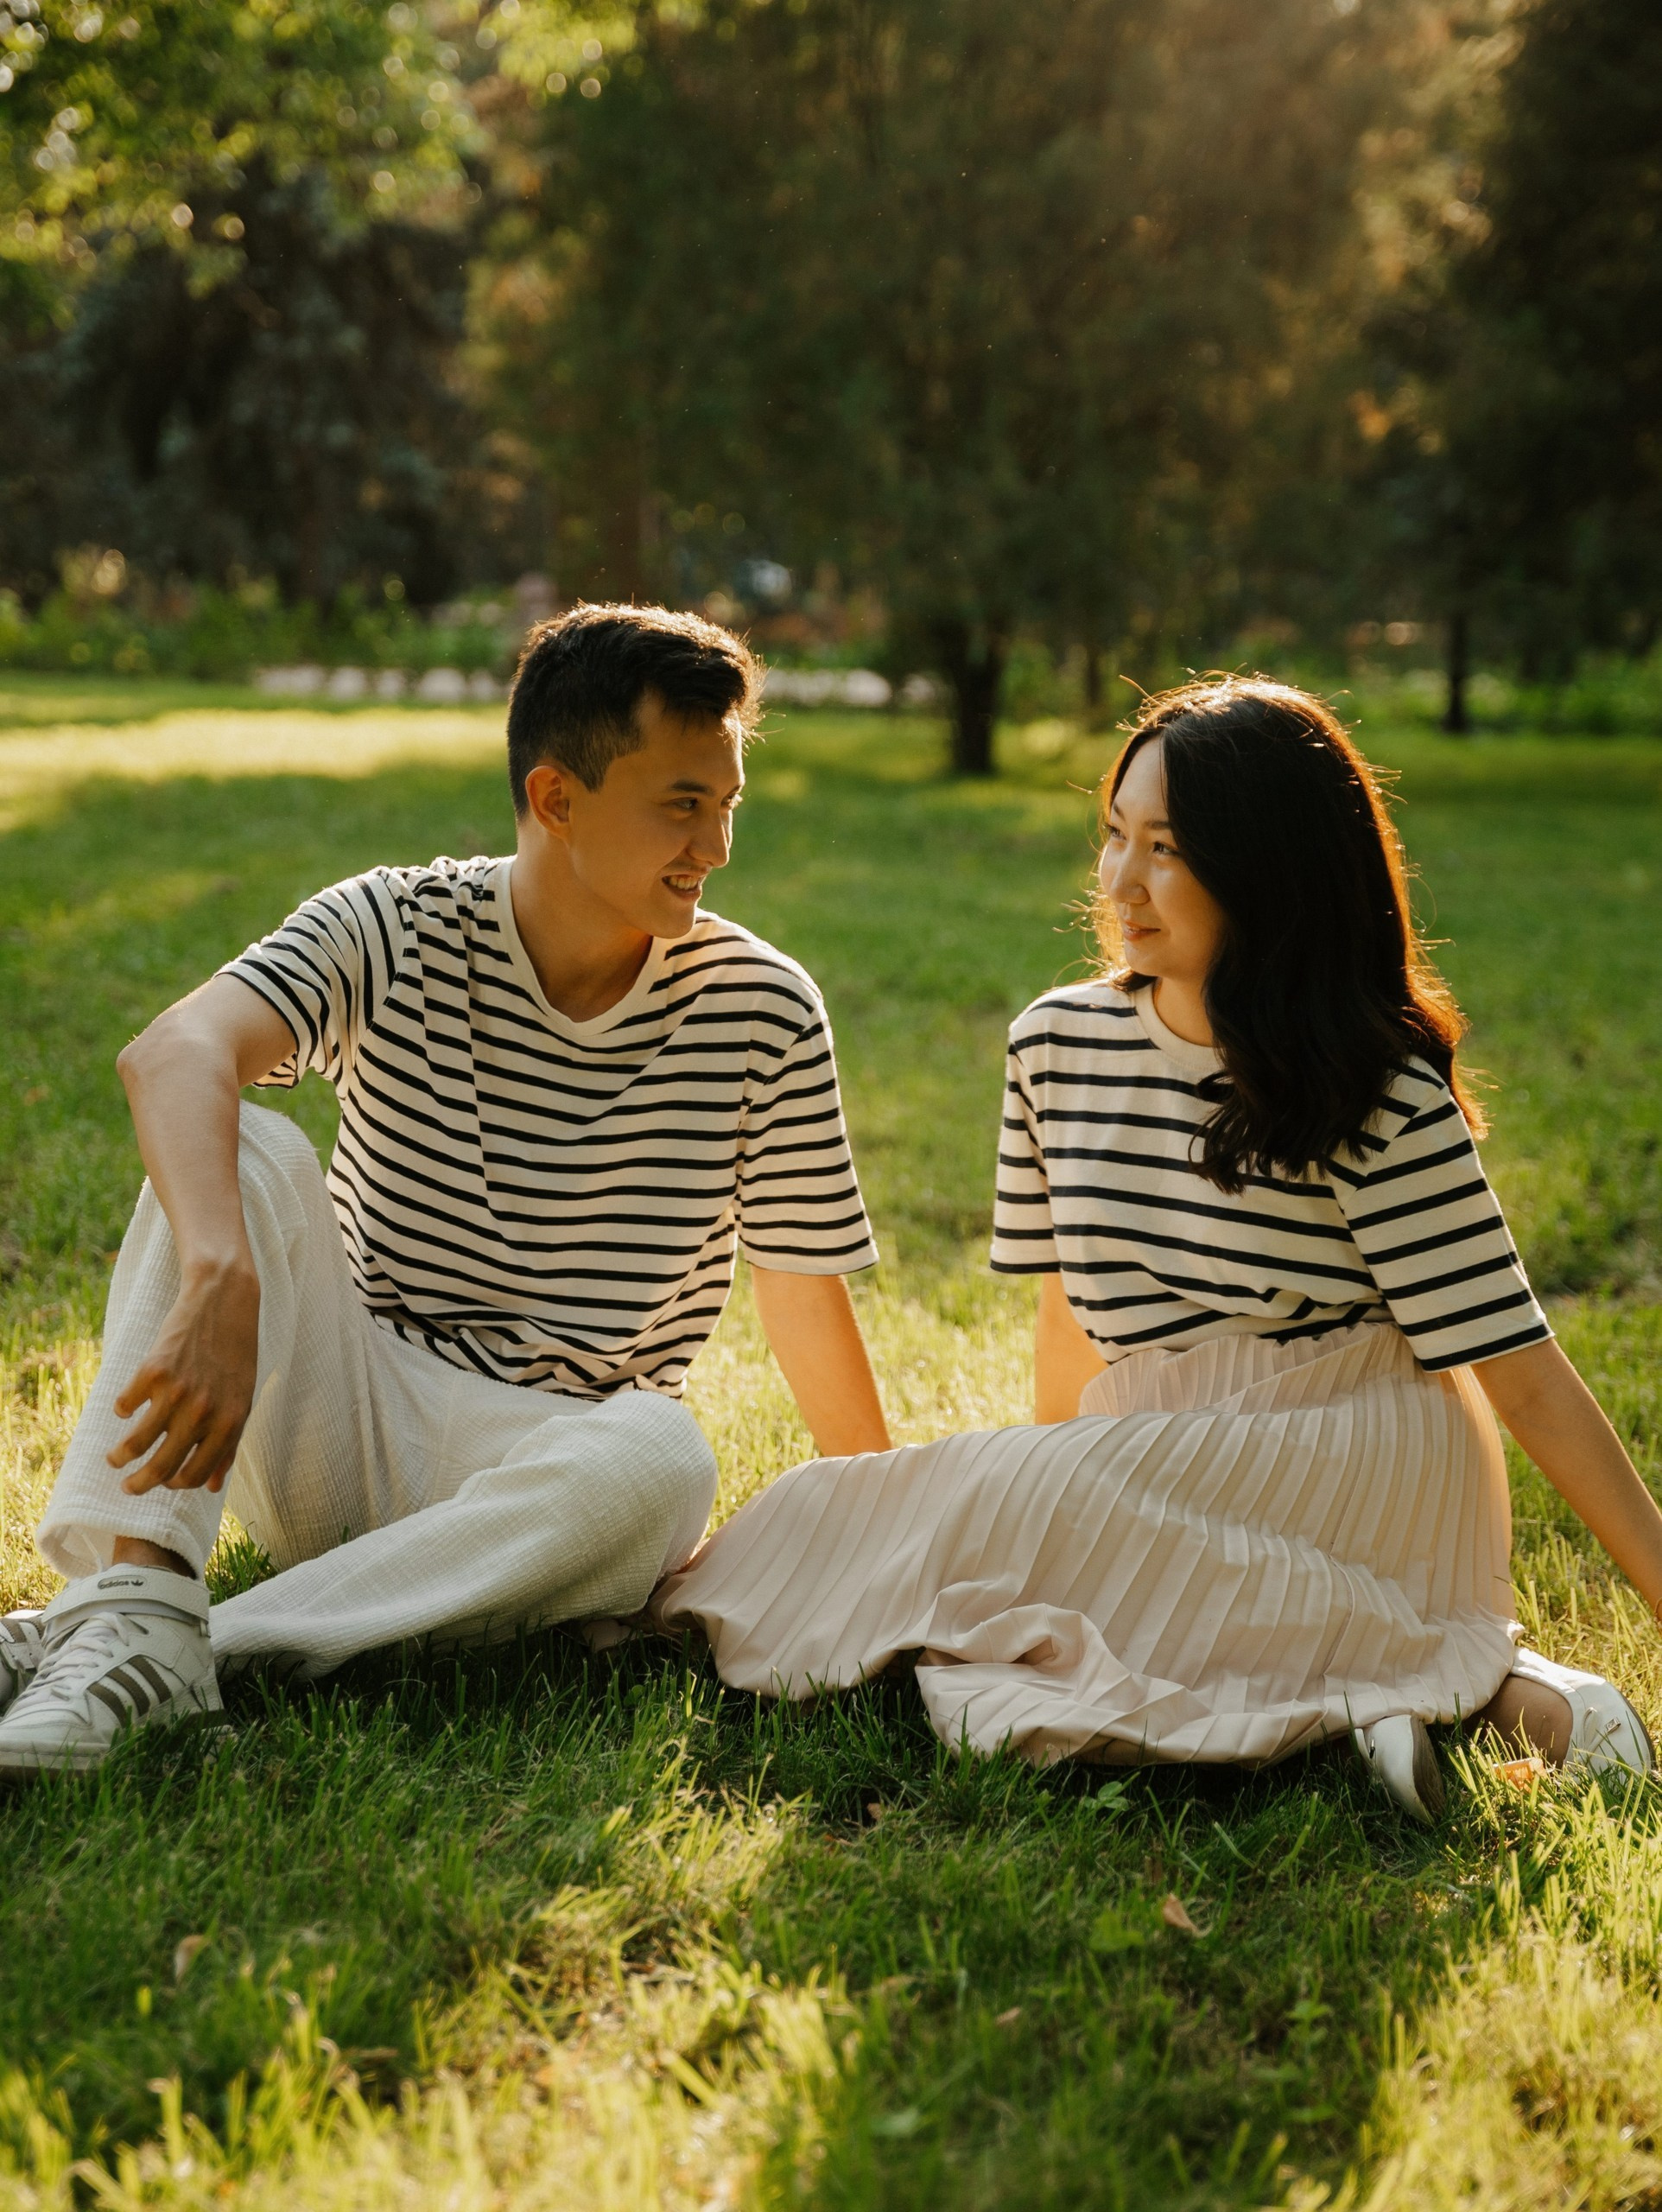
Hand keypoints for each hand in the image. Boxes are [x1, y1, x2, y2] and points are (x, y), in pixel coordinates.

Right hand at [109, 1260, 260, 1494]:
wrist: (223, 1301)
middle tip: (128, 1488)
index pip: (197, 1475)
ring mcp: (176, 1393)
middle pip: (161, 1468)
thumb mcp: (243, 1399)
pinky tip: (125, 1408)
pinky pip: (125, 1405)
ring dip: (120, 1457)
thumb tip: (214, 1487)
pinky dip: (122, 1410)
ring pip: (136, 1443)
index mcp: (230, 1423)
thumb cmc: (235, 1355)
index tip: (164, 1484)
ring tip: (114, 1459)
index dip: (176, 1484)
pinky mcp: (152, 1371)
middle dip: (140, 1485)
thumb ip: (229, 1444)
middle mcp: (203, 1413)